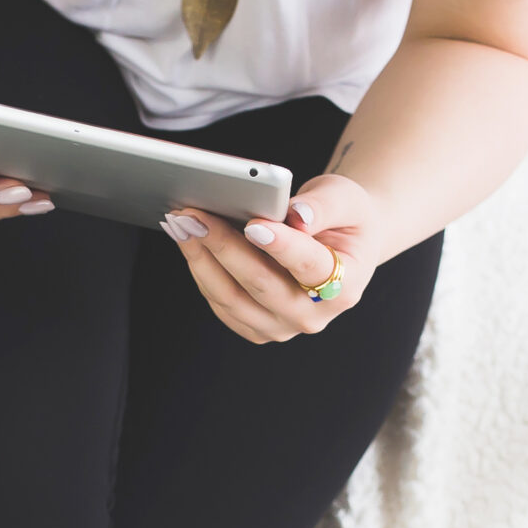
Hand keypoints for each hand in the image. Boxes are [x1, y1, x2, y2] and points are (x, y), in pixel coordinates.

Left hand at [161, 172, 374, 341]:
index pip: (309, 267)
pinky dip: (201, 270)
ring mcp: (282, 327)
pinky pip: (220, 303)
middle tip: (195, 215)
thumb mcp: (346, 200)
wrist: (341, 245)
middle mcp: (312, 316)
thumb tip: (295, 216)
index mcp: (344, 287)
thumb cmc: (344, 218)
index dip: (281, 246)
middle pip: (261, 284)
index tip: (254, 224)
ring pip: (232, 298)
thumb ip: (323, 207)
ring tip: (182, 224)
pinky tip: (188, 240)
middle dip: (224, 246)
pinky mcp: (255, 327)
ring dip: (201, 259)